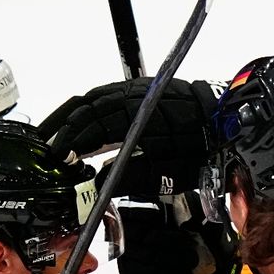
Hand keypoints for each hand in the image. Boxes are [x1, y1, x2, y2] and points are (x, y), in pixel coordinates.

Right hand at [40, 77, 217, 202]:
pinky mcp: (142, 90)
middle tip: (45, 147)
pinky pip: (106, 94)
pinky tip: (83, 120)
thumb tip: (98, 183)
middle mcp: (132, 98)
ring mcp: (136, 90)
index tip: (56, 158)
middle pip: (85, 108)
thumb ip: (129, 178)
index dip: (70, 142)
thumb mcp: (167, 174)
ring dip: (72, 116)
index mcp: (134, 117)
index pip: (90, 126)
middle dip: (62, 127)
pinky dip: (88, 108)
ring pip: (93, 98)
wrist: (228, 123)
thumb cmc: (200, 148)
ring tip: (56, 133)